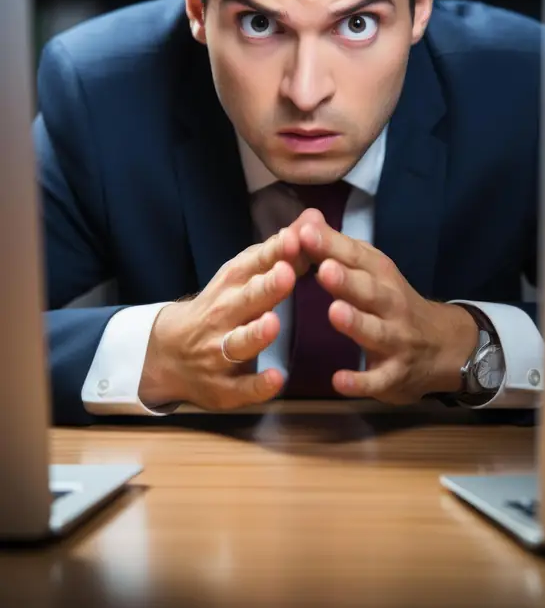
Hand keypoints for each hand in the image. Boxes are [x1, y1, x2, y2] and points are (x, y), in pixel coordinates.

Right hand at [139, 211, 316, 409]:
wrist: (168, 354)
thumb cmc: (220, 307)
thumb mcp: (243, 276)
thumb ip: (279, 251)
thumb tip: (313, 218)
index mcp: (231, 284)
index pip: (253, 264)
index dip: (275, 252)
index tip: (296, 238)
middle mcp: (223, 315)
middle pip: (246, 300)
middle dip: (266, 287)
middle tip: (287, 273)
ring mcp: (219, 352)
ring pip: (238, 343)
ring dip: (255, 334)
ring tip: (273, 323)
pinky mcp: (224, 388)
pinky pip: (242, 388)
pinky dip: (258, 385)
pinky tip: (276, 379)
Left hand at [294, 210, 478, 402]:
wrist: (443, 345)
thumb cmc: (392, 302)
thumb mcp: (371, 271)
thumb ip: (337, 248)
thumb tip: (306, 218)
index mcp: (382, 276)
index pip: (357, 257)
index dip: (332, 245)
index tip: (305, 233)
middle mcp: (391, 305)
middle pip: (370, 291)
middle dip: (347, 281)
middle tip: (324, 269)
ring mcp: (396, 340)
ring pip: (376, 332)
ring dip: (356, 323)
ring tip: (335, 313)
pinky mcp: (394, 375)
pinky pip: (378, 380)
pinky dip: (360, 382)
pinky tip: (339, 381)